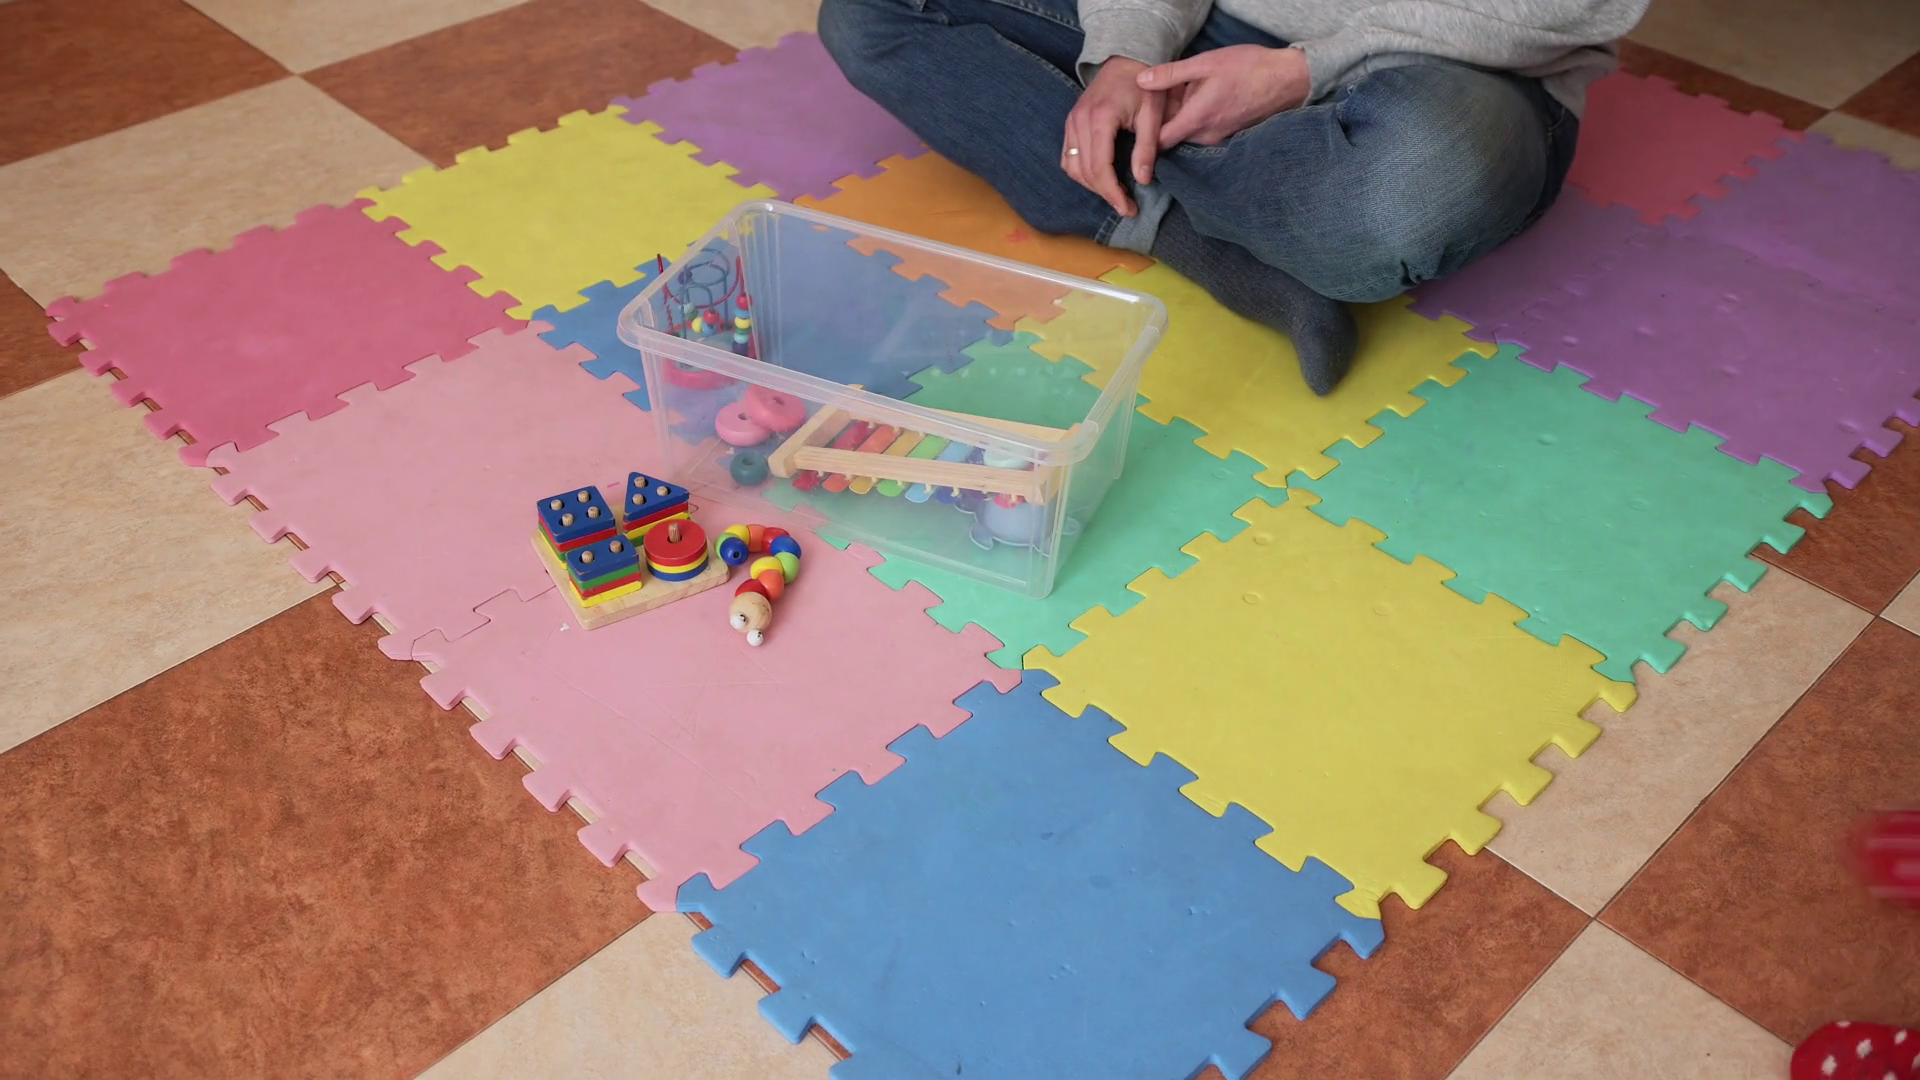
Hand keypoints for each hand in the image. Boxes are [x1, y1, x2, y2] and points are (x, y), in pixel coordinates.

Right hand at [1062, 57, 1164, 215]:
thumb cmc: (1144, 87)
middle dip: (1105, 193)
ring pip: (1072, 167)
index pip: (1100, 167)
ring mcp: (1071, 121)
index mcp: (1101, 118)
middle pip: (1085, 171)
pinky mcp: (1070, 123)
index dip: (1112, 193)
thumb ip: (1146, 148)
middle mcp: (1080, 121)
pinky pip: (1068, 156)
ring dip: (1091, 185)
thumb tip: (1142, 180)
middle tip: (1126, 206)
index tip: (1128, 208)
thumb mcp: (1153, 115)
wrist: (1126, 61)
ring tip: (1114, 193)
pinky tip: (1099, 178)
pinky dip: (1080, 172)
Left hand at [1138, 45, 1308, 148]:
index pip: (1158, 141)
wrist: (1287, 80)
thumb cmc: (1248, 68)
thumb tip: (1140, 80)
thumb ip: (1171, 74)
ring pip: (1187, 134)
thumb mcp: (1206, 63)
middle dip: (1163, 122)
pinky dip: (1197, 120)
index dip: (1144, 132)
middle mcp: (1206, 137)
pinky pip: (1203, 132)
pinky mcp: (1227, 136)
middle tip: (1160, 99)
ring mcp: (1218, 139)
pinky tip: (1202, 98)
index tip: (1139, 117)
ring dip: (1181, 119)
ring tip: (1182, 95)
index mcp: (1196, 119)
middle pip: (1171, 137)